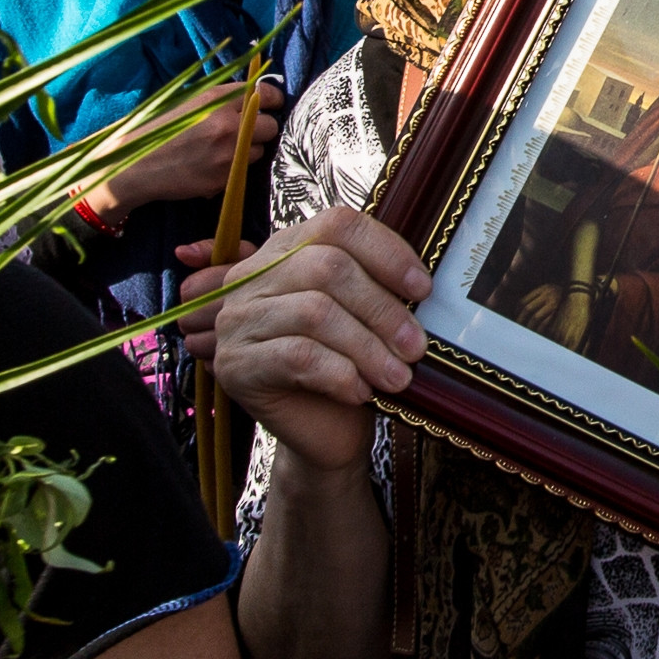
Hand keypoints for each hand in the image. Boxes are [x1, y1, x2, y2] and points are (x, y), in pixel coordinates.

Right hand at [97, 69, 283, 216]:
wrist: (134, 165)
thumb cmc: (156, 129)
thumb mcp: (186, 101)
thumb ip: (219, 98)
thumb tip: (250, 94)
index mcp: (215, 99)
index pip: (263, 94)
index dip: (271, 99)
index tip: (271, 103)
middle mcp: (227, 125)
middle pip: (270, 125)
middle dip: (262, 127)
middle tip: (247, 129)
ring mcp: (228, 155)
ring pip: (259, 151)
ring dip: (249, 149)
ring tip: (223, 149)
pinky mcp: (225, 179)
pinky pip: (242, 170)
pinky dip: (234, 167)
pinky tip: (212, 164)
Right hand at [184, 211, 434, 474]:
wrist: (323, 433)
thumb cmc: (349, 367)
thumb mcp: (365, 318)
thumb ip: (379, 287)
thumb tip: (421, 282)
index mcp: (287, 249)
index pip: (337, 225)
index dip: (385, 251)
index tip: (422, 288)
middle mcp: (254, 277)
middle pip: (327, 267)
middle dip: (381, 308)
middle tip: (415, 346)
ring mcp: (238, 320)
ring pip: (314, 313)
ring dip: (368, 348)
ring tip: (398, 377)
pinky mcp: (235, 365)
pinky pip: (297, 357)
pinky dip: (340, 374)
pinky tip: (362, 391)